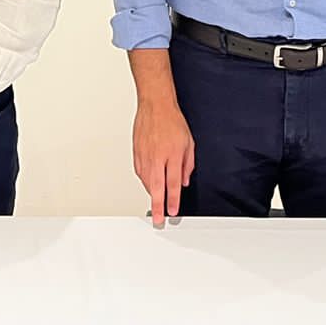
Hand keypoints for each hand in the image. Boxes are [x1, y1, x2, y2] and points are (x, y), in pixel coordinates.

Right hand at [133, 96, 193, 225]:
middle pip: (157, 187)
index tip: (173, 211)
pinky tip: (149, 185)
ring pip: (147, 181)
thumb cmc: (172, 121)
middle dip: (158, 205)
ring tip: (156, 202)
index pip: (173, 183)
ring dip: (152, 194)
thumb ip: (188, 164)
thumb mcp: (189, 142)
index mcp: (173, 154)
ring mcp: (145, 155)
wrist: (155, 105)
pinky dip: (145, 181)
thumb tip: (184, 181)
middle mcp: (158, 156)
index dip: (173, 200)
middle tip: (157, 219)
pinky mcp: (137, 152)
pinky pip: (140, 172)